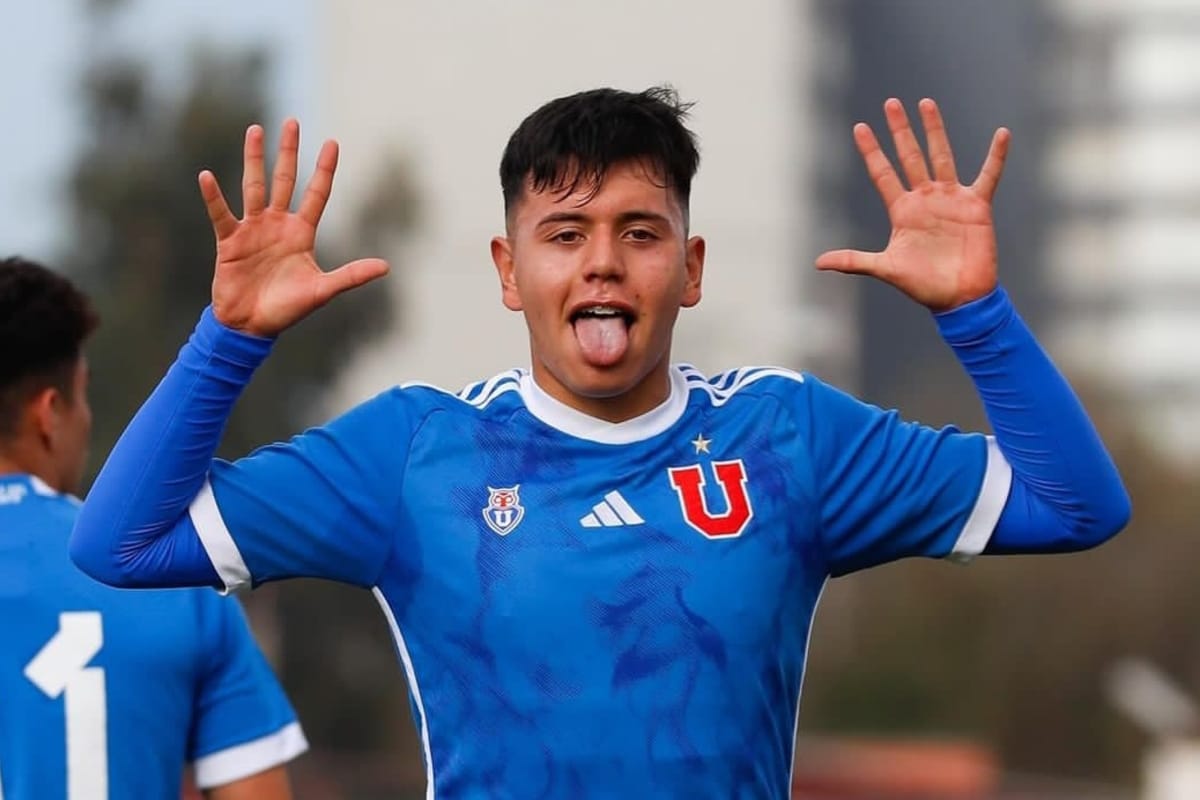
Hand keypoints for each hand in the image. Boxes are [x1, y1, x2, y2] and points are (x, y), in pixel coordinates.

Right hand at [199, 119, 388, 336]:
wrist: (252, 327)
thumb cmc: (287, 309)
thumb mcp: (322, 291)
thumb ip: (351, 275)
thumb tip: (386, 267)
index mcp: (302, 233)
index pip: (317, 194)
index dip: (325, 170)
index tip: (333, 142)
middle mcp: (278, 224)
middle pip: (285, 180)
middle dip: (289, 152)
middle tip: (292, 122)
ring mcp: (253, 229)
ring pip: (255, 186)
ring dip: (254, 159)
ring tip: (255, 130)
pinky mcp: (229, 240)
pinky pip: (222, 214)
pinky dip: (214, 197)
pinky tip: (207, 176)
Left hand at [815, 98, 1009, 311]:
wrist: (959, 298)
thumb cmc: (922, 285)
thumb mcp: (885, 269)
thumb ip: (854, 261)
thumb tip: (818, 263)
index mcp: (902, 210)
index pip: (883, 173)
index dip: (871, 151)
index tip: (859, 127)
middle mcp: (924, 199)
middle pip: (909, 156)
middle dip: (900, 130)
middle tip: (891, 103)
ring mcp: (951, 199)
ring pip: (941, 156)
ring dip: (934, 130)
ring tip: (926, 103)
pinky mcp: (977, 206)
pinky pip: (989, 175)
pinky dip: (996, 156)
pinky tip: (1002, 134)